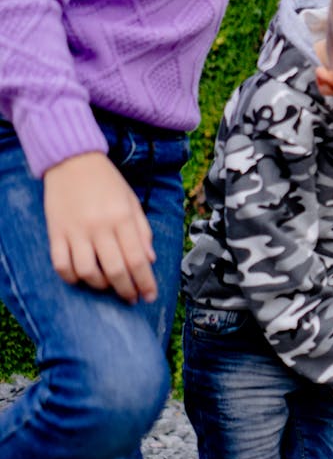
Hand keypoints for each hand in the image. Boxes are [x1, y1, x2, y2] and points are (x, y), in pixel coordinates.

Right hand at [43, 151, 156, 302]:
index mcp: (123, 218)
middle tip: (132, 298)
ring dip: (100, 285)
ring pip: (87, 272)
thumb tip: (150, 259)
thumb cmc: (107, 181)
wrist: (72, 160)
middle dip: (126, 290)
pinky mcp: (56, 232)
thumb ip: (143, 231)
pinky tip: (81, 277)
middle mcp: (100, 227)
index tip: (150, 295)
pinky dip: (71, 277)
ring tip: (108, 285)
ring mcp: (76, 231)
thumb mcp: (132, 202)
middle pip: (115, 270)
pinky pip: (61, 264)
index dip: (145, 282)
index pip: (138, 259)